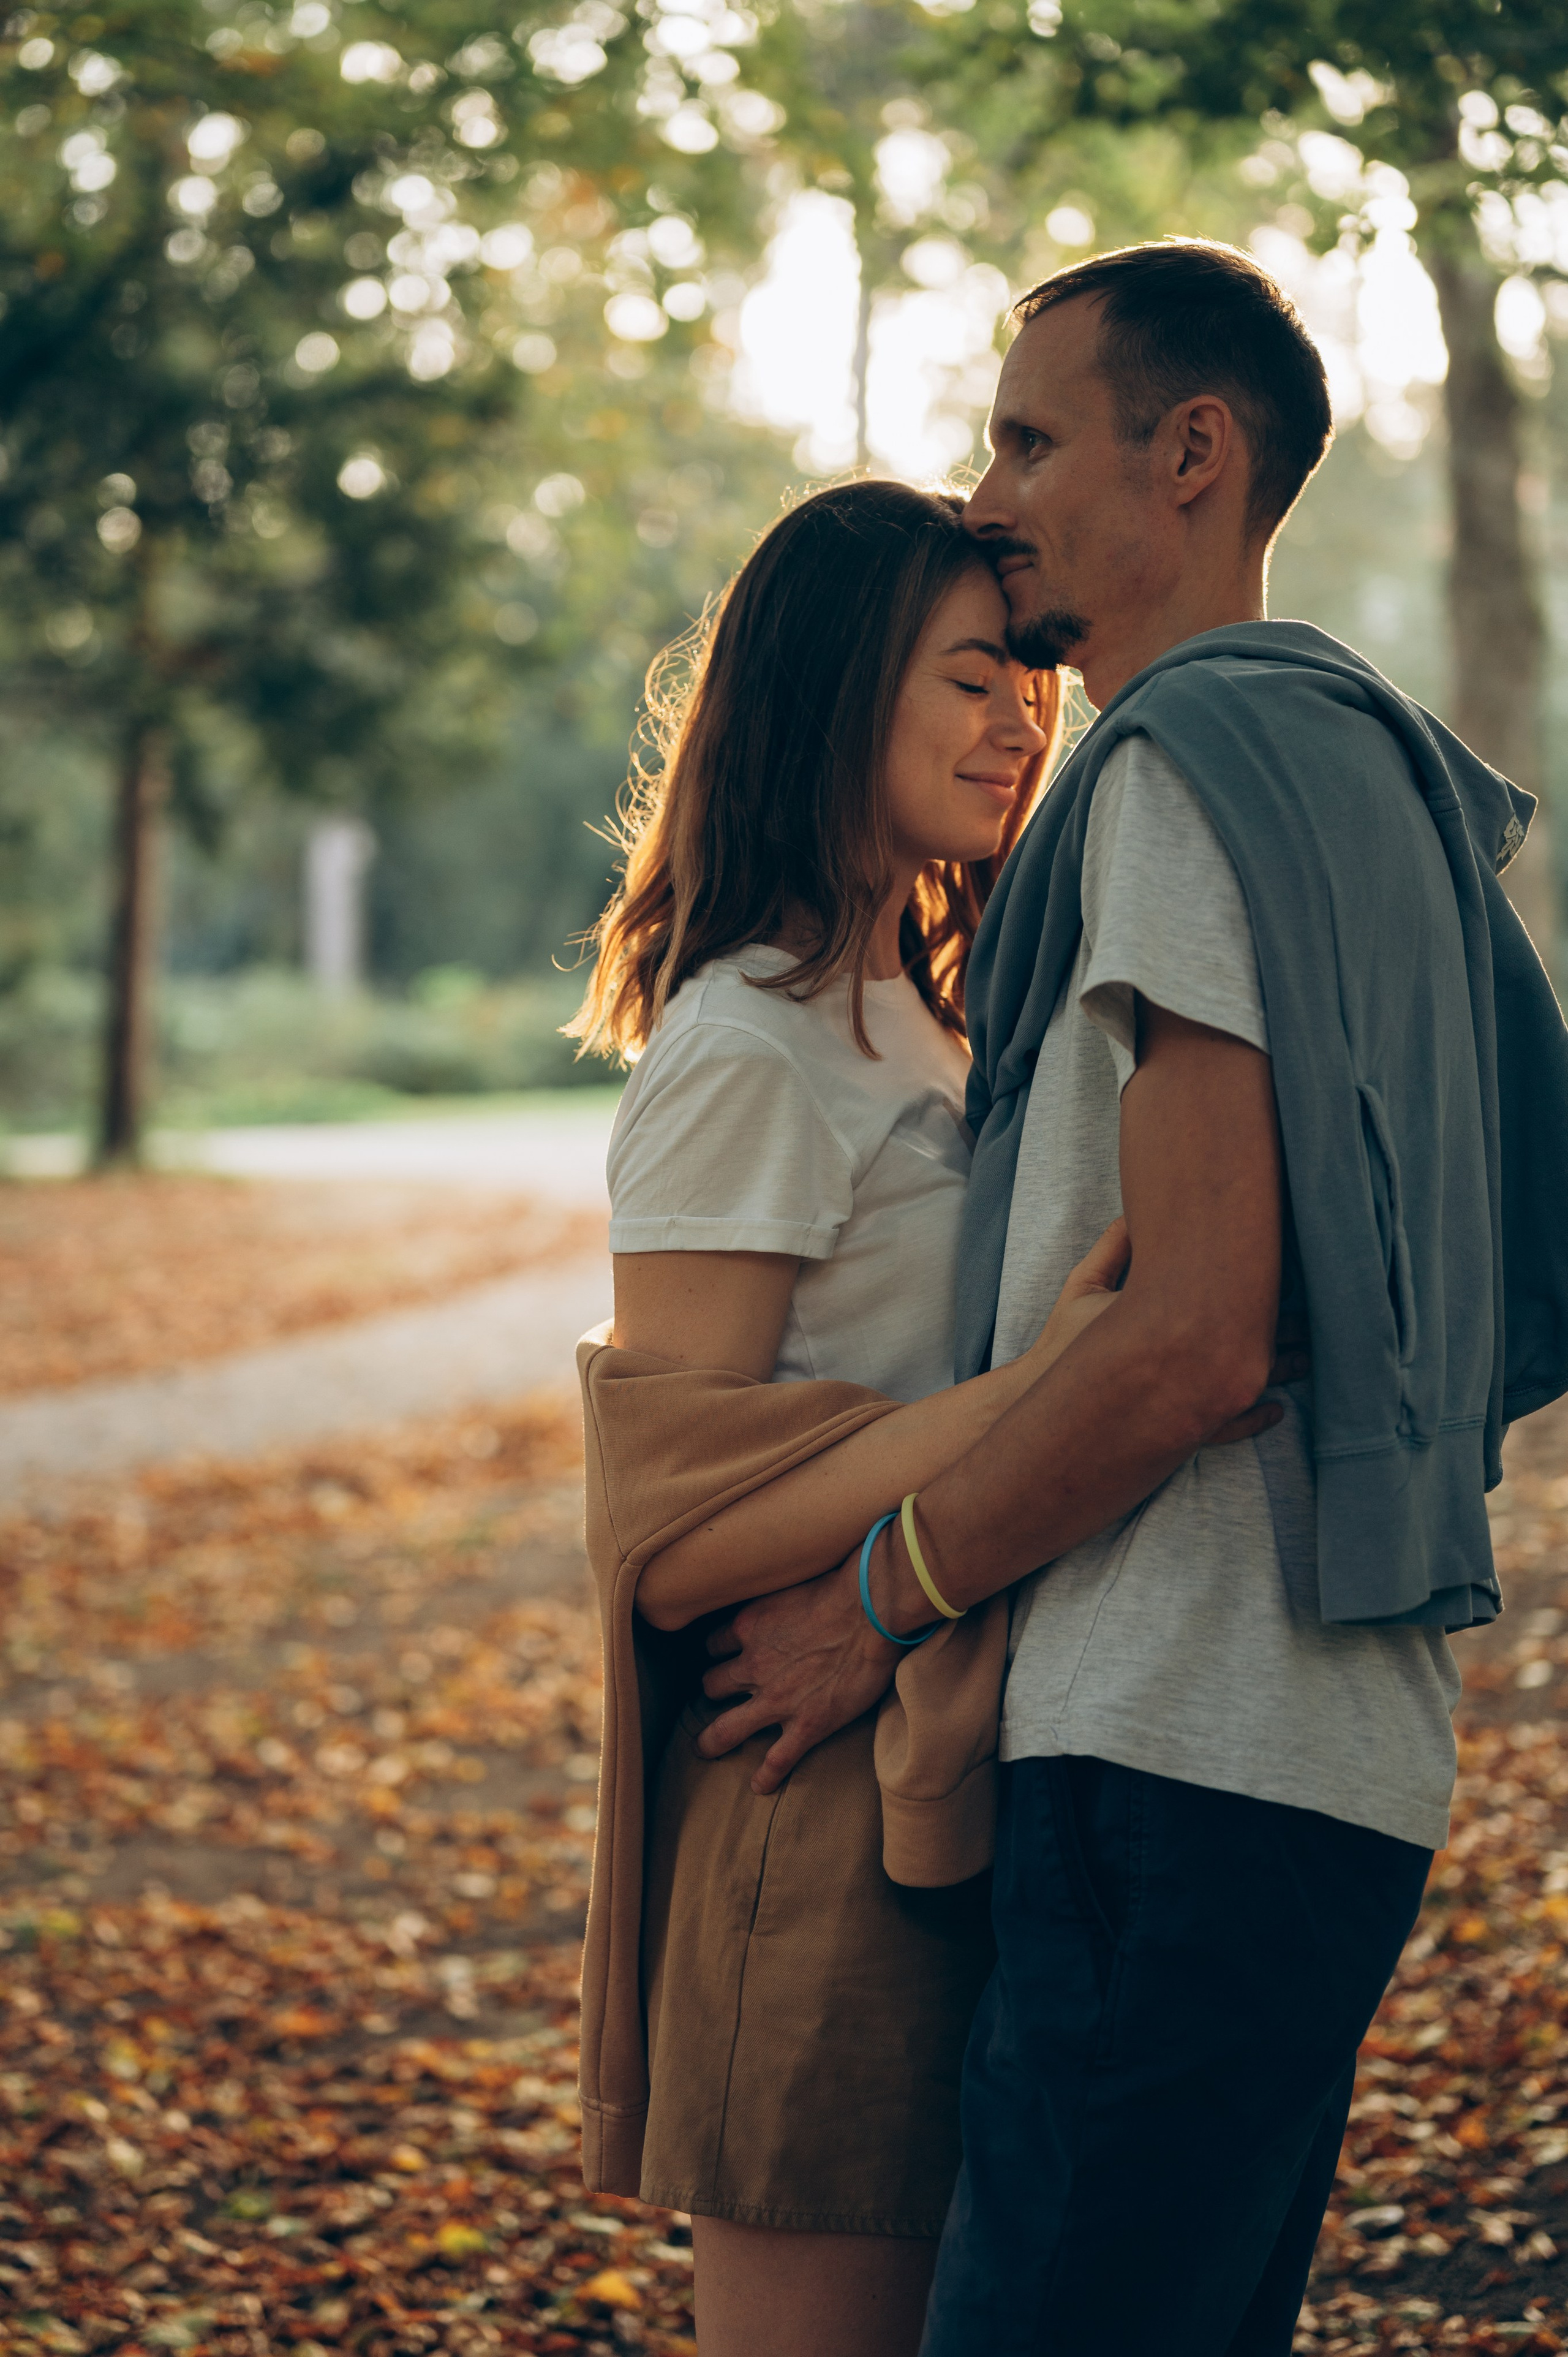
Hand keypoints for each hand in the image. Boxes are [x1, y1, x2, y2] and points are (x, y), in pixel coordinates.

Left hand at [696, 1556, 898, 1795]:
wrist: (871, 1612)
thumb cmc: (840, 1588)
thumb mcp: (793, 1581)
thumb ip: (779, 1594)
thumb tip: (780, 1577)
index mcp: (749, 1627)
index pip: (714, 1643)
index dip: (719, 1651)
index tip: (724, 1654)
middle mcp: (754, 1666)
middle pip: (712, 1684)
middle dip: (713, 1690)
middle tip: (716, 1695)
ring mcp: (777, 1700)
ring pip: (727, 1728)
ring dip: (712, 1740)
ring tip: (704, 1749)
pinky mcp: (806, 1725)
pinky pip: (777, 1759)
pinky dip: (766, 1776)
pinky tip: (759, 1787)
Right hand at [1029, 1218, 1308, 1447]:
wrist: (1044, 1403)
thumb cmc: (1063, 1342)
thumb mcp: (1082, 1287)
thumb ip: (1111, 1250)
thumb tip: (1133, 1213)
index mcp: (1169, 1319)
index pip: (1234, 1296)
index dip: (1268, 1283)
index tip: (1292, 1270)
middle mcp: (1186, 1362)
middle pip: (1253, 1338)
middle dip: (1287, 1326)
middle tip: (1320, 1314)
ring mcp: (1187, 1399)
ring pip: (1250, 1382)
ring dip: (1281, 1371)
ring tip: (1309, 1361)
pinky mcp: (1182, 1427)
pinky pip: (1232, 1426)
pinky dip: (1256, 1418)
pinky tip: (1277, 1410)